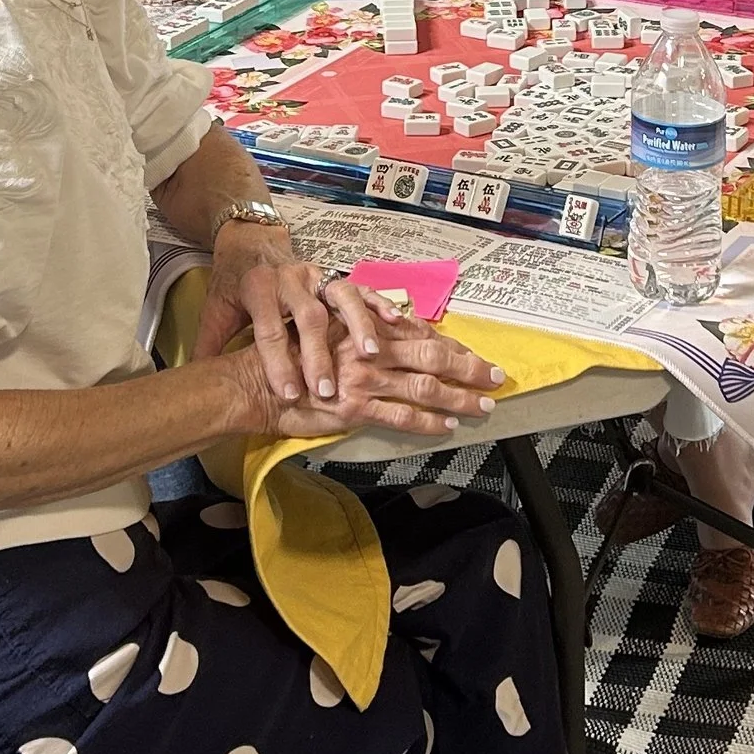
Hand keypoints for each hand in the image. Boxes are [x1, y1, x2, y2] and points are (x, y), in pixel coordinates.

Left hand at [198, 235, 381, 407]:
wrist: (250, 241)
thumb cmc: (235, 282)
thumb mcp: (217, 309)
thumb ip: (212, 344)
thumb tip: (203, 383)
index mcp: (258, 287)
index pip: (269, 330)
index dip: (278, 364)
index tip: (288, 395)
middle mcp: (291, 277)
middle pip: (309, 317)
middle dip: (319, 356)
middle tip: (326, 391)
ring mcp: (316, 273)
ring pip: (342, 297)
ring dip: (358, 326)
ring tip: (369, 355)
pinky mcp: (334, 274)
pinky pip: (361, 287)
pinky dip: (378, 302)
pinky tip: (394, 321)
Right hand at [237, 310, 508, 446]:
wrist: (257, 382)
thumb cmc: (289, 357)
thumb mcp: (329, 336)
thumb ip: (363, 338)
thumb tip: (397, 340)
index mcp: (365, 329)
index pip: (421, 335)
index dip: (453, 346)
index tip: (475, 353)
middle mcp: (369, 350)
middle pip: (432, 357)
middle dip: (469, 368)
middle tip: (496, 376)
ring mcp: (363, 380)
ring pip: (424, 387)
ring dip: (458, 397)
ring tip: (482, 405)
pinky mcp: (354, 408)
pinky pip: (400, 415)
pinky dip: (428, 421)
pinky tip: (447, 424)